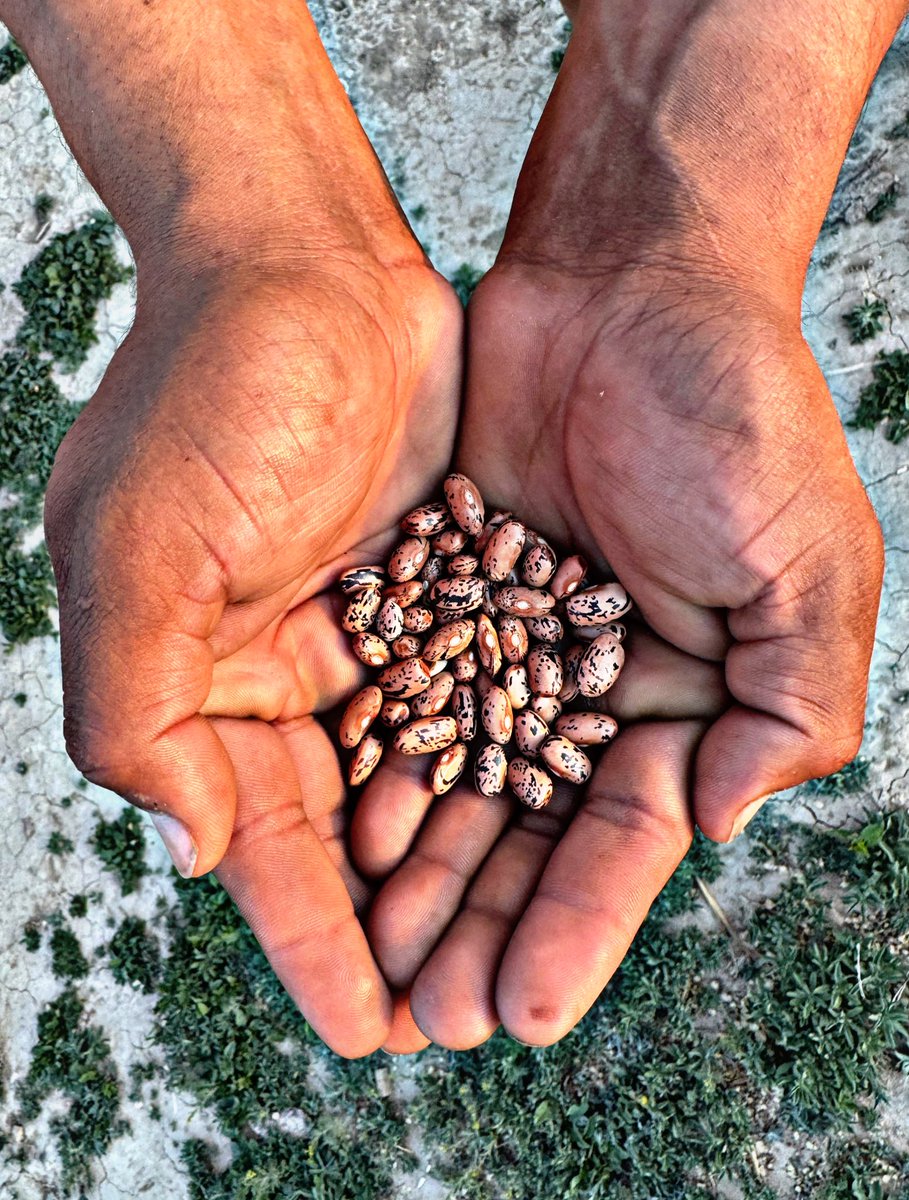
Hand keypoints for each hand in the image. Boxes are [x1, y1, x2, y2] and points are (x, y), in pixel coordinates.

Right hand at [44, 253, 461, 1056]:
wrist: (308, 263)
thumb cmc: (212, 387)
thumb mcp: (137, 541)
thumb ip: (131, 701)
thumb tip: (190, 845)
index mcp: (195, 681)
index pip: (258, 841)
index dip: (308, 938)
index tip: (366, 1027)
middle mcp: (280, 672)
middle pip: (344, 833)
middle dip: (394, 927)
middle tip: (454, 1018)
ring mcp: (365, 634)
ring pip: (419, 780)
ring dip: (459, 866)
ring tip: (513, 950)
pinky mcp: (437, 590)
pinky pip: (476, 698)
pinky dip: (505, 764)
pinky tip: (552, 828)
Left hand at [357, 0, 887, 1049]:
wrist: (628, 289)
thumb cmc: (734, 412)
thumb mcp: (804, 560)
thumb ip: (787, 702)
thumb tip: (716, 822)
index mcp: (686, 704)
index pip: (624, 844)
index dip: (578, 929)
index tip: (519, 1012)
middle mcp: (595, 694)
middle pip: (530, 838)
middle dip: (483, 926)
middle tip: (424, 1016)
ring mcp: (515, 650)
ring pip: (461, 785)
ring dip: (424, 871)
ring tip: (375, 952)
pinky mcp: (448, 597)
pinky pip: (409, 698)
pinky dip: (384, 763)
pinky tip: (349, 829)